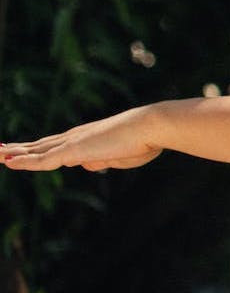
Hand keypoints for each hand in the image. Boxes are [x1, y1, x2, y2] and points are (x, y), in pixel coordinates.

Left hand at [2, 107, 165, 172]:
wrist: (151, 127)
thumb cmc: (145, 141)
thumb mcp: (121, 158)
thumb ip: (102, 161)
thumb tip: (86, 165)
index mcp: (88, 139)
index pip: (56, 145)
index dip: (38, 149)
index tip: (25, 151)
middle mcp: (75, 137)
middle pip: (40, 145)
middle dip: (19, 150)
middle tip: (1, 150)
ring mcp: (73, 143)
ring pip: (36, 151)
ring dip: (14, 154)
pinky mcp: (74, 150)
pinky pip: (43, 159)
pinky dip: (25, 162)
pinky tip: (9, 162)